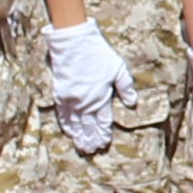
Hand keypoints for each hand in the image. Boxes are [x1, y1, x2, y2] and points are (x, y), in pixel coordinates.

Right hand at [41, 20, 128, 155]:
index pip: (103, 122)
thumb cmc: (98, 53)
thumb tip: (133, 102)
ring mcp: (71, 99)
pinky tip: (69, 132)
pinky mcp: (60, 93)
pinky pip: (63, 114)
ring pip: (75, 123)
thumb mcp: (118, 68)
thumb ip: (126, 87)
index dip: (103, 134)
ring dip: (79, 136)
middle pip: (89, 126)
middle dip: (91, 139)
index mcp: (101, 97)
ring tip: (82, 147)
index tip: (103, 143)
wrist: (73, 42)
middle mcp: (86, 102)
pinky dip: (66, 124)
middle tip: (92, 151)